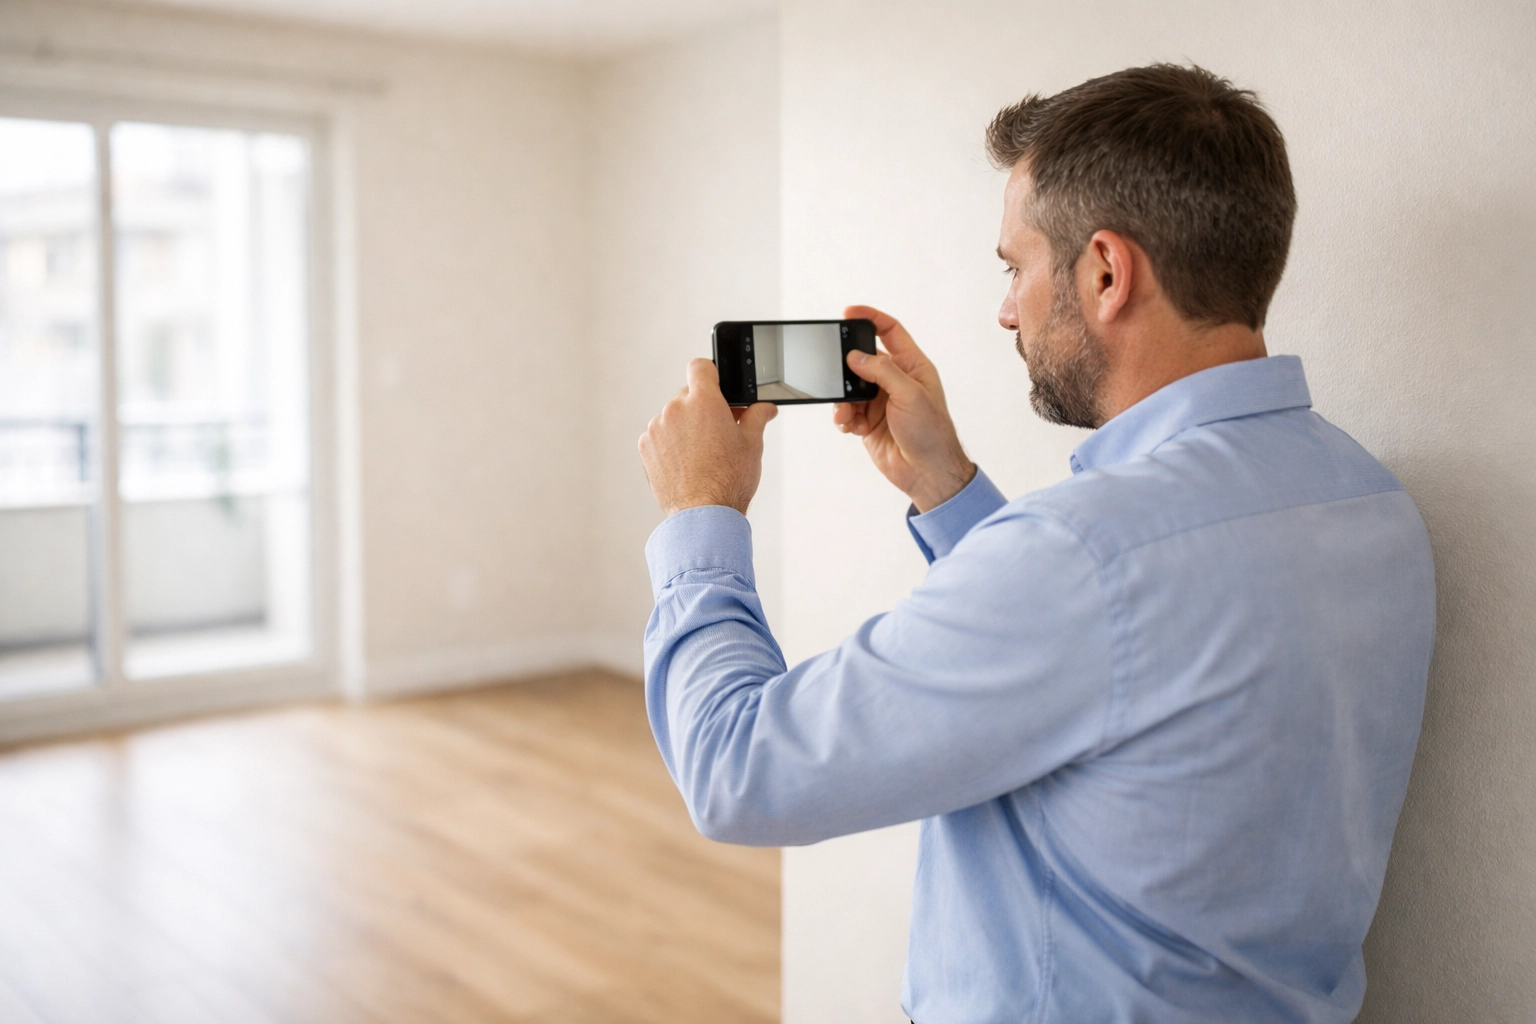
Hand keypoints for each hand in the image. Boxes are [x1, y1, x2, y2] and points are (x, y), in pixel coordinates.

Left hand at [639, 358, 777, 515]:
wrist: (704, 515)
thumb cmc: (728, 481)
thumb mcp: (751, 444)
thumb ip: (756, 417)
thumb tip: (766, 409)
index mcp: (704, 401)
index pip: (701, 366)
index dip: (710, 374)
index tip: (716, 386)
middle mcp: (676, 409)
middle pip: (689, 395)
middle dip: (702, 409)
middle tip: (718, 432)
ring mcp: (657, 428)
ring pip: (673, 417)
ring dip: (685, 428)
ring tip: (702, 454)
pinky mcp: (646, 447)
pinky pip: (659, 436)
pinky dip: (670, 444)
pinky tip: (686, 463)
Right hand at [833, 305, 974, 512]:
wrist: (927, 473)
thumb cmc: (931, 433)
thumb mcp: (910, 395)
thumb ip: (882, 371)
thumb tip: (856, 356)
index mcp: (913, 366)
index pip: (890, 331)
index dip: (870, 318)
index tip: (848, 312)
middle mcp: (895, 381)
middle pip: (862, 361)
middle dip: (846, 368)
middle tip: (835, 373)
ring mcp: (880, 401)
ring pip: (849, 388)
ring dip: (843, 401)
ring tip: (847, 416)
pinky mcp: (868, 421)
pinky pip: (846, 412)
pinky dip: (844, 418)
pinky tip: (851, 427)